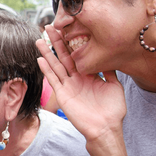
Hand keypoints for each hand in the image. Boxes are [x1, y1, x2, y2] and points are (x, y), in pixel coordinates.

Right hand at [36, 25, 126, 142]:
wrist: (106, 128)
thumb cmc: (112, 110)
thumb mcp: (115, 86)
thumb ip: (110, 71)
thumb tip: (110, 56)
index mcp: (88, 75)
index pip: (78, 55)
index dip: (72, 42)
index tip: (67, 27)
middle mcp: (76, 79)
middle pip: (64, 56)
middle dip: (57, 41)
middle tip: (49, 26)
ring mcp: (68, 86)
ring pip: (56, 66)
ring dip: (47, 53)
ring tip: (39, 40)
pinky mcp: (63, 95)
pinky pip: (53, 80)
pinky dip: (47, 70)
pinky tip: (41, 59)